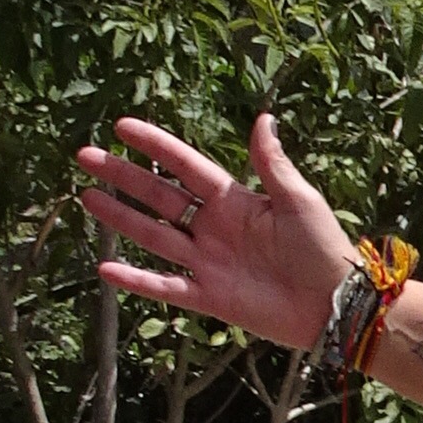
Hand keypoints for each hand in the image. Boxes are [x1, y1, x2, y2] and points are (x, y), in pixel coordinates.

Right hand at [75, 112, 350, 352]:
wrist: (336, 304)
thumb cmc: (324, 247)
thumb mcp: (298, 199)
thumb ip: (272, 163)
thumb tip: (263, 117)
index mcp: (234, 201)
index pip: (184, 167)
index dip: (155, 147)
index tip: (122, 126)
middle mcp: (214, 229)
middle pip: (159, 197)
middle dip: (122, 177)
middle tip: (85, 156)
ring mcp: (209, 263)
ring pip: (154, 236)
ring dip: (121, 218)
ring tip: (86, 198)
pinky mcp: (210, 297)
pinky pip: (166, 287)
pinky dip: (136, 280)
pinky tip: (105, 268)